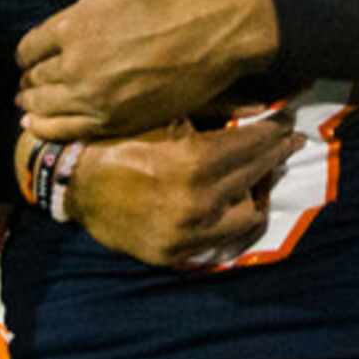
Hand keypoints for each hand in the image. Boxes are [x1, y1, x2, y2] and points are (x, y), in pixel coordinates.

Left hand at [15, 0, 278, 139]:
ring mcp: (95, 98)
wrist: (220, 30)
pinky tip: (35, 126)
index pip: (29, 47)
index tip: (30, 54)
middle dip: (28, 77)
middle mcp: (77, 65)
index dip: (26, 51)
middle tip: (29, 79)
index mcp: (74, 25)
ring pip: (44, 107)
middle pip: (35, 78)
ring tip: (27, 102)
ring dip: (31, 103)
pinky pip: (66, 131)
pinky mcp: (116, 121)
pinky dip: (45, 129)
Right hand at [65, 119, 305, 268]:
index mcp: (196, 162)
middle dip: (275, 154)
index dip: (277, 130)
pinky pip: (222, 240)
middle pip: (258, 175)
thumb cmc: (119, 136)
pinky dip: (230, 219)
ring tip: (256, 175)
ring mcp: (188, 234)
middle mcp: (199, 203)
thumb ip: (218, 108)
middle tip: (287, 142)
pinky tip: (231, 202)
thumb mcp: (166, 112)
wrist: (71, 179)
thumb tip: (265, 103)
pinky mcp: (175, 255)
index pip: (257, 144)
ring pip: (250, 215)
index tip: (287, 122)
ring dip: (256, 192)